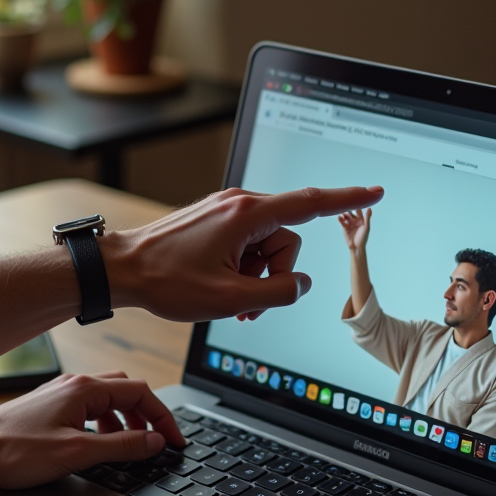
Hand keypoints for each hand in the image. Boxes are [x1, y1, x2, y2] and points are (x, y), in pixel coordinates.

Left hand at [0, 372, 185, 492]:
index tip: (174, 440)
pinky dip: (107, 425)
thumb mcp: (77, 453)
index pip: (141, 392)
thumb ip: (122, 447)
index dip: (164, 417)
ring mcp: (60, 396)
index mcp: (84, 389)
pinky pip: (91, 409)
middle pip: (127, 391)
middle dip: (148, 415)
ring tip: (132, 446)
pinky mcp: (50, 409)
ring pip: (109, 400)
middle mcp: (73, 385)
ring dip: (127, 421)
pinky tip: (101, 445)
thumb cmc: (13, 451)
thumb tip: (154, 442)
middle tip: (158, 441)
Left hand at [100, 185, 383, 321]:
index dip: (347, 199)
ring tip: (229, 299)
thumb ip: (277, 293)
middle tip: (247, 303)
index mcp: (246, 215)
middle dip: (275, 276)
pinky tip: (221, 288)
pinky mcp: (215, 222)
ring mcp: (225, 212)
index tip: (374, 192)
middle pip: (286, 240)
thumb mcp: (228, 298)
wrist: (120, 270)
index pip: (309, 203)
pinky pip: (246, 245)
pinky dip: (242, 270)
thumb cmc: (165, 281)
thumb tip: (299, 287)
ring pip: (266, 247)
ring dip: (256, 278)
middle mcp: (238, 205)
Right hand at [337, 208, 371, 252]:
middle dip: (349, 210)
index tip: (355, 206)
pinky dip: (340, 219)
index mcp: (361, 220)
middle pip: (351, 213)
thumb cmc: (363, 238)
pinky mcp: (345, 228)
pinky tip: (339, 217)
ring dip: (345, 214)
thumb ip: (367, 218)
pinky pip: (342, 222)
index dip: (356, 208)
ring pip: (346, 217)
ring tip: (343, 214)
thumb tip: (369, 208)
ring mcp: (350, 224)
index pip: (358, 212)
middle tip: (347, 207)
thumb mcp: (366, 227)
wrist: (356, 247)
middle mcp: (355, 221)